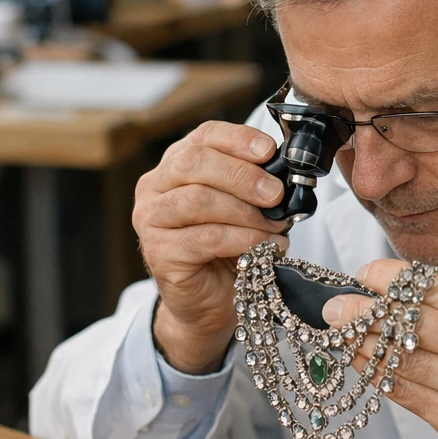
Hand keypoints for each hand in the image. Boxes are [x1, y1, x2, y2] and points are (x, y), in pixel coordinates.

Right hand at [133, 120, 288, 373]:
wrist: (208, 302)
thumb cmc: (227, 249)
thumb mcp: (242, 207)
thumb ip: (254, 185)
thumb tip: (287, 175)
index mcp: (175, 166)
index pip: (203, 136)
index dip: (237, 139)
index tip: (269, 151)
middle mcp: (155, 188)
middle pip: (194, 163)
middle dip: (242, 175)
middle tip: (276, 194)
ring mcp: (150, 220)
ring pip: (198, 200)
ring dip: (246, 212)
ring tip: (277, 226)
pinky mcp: (159, 253)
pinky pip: (205, 238)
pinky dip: (242, 240)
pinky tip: (266, 247)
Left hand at [323, 260, 437, 438]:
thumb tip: (393, 287)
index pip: (427, 288)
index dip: (385, 279)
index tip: (363, 274)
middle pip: (404, 324)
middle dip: (360, 313)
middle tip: (332, 307)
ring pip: (395, 361)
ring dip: (358, 346)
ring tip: (337, 333)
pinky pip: (401, 393)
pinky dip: (375, 375)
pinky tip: (360, 362)